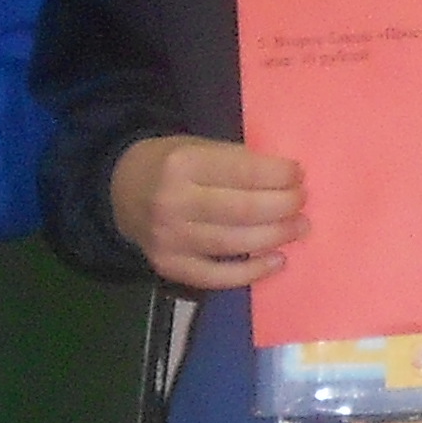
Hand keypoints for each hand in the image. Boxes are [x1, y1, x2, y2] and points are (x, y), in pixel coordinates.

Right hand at [109, 136, 305, 289]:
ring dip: (276, 237)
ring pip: (236, 244)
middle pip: (244, 210)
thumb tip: (287, 179)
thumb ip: (236, 161)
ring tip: (299, 227)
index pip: (243, 172)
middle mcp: (175, 202)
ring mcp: (171, 239)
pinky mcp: (170, 266)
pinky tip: (277, 261)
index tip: (298, 175)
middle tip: (302, 202)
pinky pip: (218, 277)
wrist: (119, 191)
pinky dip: (252, 272)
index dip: (278, 175)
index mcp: (183, 163)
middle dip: (283, 206)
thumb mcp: (197, 146)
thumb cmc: (169, 164)